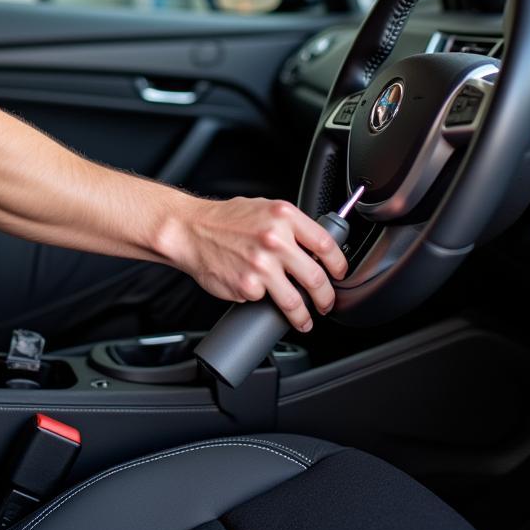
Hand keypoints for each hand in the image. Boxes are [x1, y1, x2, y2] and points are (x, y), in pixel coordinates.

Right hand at [164, 197, 348, 332]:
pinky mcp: (248, 286)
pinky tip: (259, 296)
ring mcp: (262, 265)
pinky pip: (265, 301)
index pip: (326, 244)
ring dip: (304, 316)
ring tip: (304, 320)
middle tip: (326, 303)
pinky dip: (264, 302)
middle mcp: (276, 239)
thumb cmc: (223, 220)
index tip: (339, 274)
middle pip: (316, 278)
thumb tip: (313, 247)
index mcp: (283, 216)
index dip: (338, 264)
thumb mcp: (262, 209)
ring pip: (296, 301)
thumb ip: (289, 226)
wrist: (189, 230)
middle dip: (326, 297)